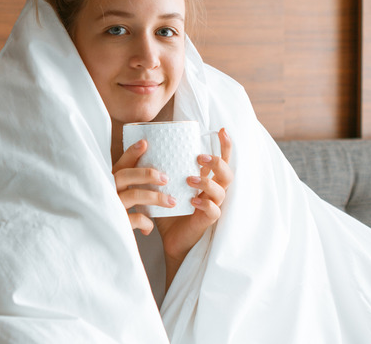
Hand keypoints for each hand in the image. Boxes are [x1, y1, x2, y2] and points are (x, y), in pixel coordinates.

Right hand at [112, 139, 177, 234]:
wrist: (97, 240)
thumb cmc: (112, 214)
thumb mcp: (117, 195)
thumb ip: (129, 182)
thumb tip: (148, 158)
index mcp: (109, 182)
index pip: (120, 164)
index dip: (131, 153)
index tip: (144, 143)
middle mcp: (107, 191)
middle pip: (125, 175)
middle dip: (147, 174)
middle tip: (166, 177)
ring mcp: (111, 206)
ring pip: (134, 196)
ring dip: (155, 197)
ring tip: (172, 201)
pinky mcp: (116, 223)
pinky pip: (135, 219)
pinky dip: (146, 222)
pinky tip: (150, 228)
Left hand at [155, 128, 232, 287]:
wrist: (169, 239)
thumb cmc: (169, 209)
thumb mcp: (163, 185)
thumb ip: (159, 167)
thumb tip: (143, 143)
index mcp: (206, 179)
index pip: (222, 160)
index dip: (225, 146)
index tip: (222, 130)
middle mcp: (213, 191)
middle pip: (227, 172)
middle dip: (218, 161)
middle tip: (200, 157)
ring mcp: (213, 205)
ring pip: (222, 190)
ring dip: (207, 181)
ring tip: (190, 178)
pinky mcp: (208, 221)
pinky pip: (213, 210)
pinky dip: (205, 203)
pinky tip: (193, 200)